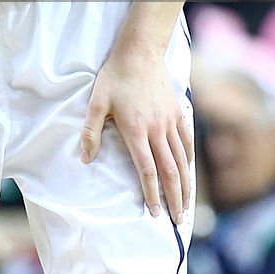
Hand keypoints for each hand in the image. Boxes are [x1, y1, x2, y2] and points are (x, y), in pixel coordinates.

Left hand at [80, 48, 192, 224]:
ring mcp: (170, 121)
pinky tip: (189, 172)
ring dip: (185, 186)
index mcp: (136, 130)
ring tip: (187, 206)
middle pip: (170, 172)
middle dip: (175, 199)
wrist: (139, 51)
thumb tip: (84, 158)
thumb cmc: (115, 76)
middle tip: (177, 222)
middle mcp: (157, 130)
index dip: (151, 194)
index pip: (147, 170)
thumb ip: (90, 131)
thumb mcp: (96, 102)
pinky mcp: (178, 112)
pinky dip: (190, 160)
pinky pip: (187, 141)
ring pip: (182, 160)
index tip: (154, 213)